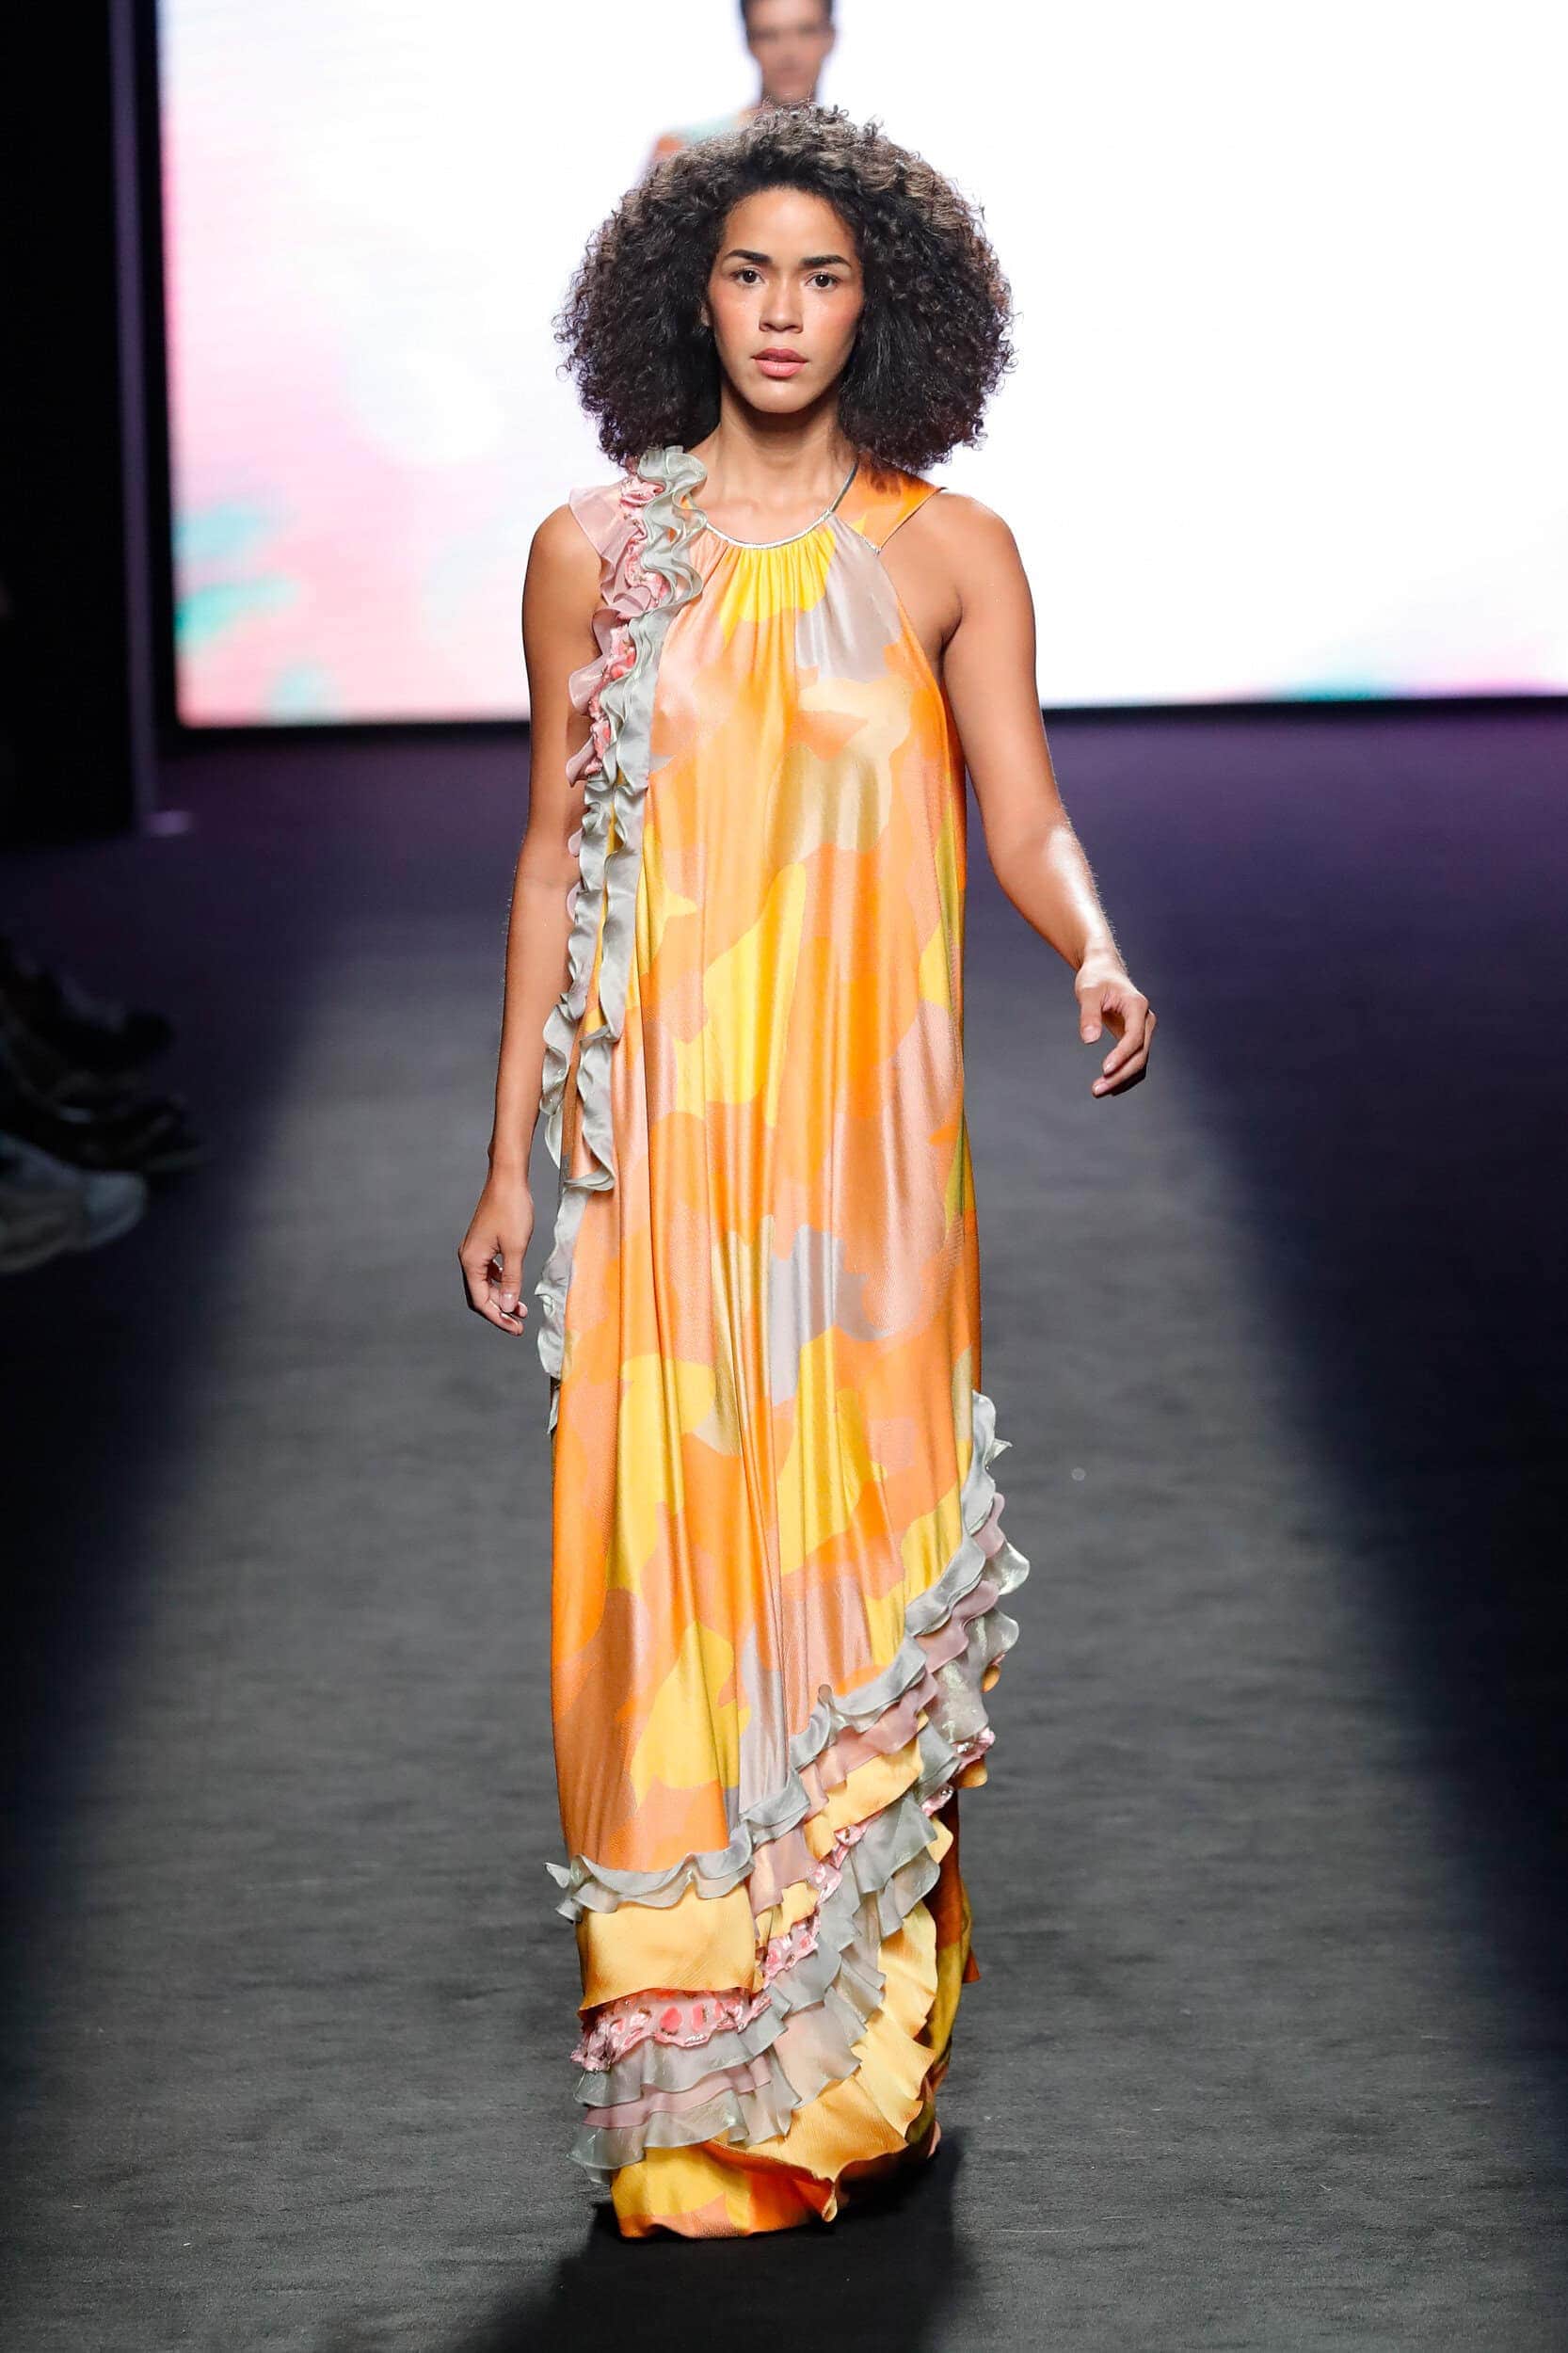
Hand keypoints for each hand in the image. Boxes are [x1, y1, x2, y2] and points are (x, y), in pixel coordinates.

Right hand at [459, 1170, 534, 1333]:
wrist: (508, 1180)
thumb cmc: (512, 1210)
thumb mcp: (516, 1248)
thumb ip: (511, 1280)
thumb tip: (506, 1306)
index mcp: (471, 1261)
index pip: (480, 1300)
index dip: (497, 1318)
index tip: (515, 1329)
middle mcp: (468, 1257)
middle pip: (479, 1295)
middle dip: (498, 1311)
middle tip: (518, 1325)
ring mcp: (474, 1250)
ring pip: (484, 1284)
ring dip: (500, 1298)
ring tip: (519, 1309)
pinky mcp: (483, 1244)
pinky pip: (488, 1271)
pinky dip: (500, 1283)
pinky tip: (512, 1287)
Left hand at [1076, 961, 1155, 1096]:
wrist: (1104, 971)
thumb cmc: (1096, 978)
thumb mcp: (1088, 992)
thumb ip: (1089, 1015)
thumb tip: (1089, 1040)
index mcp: (1137, 1006)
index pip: (1135, 1037)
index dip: (1121, 1055)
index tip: (1105, 1070)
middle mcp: (1145, 1020)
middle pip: (1140, 1055)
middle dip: (1120, 1075)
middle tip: (1096, 1090)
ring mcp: (1143, 1030)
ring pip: (1140, 1062)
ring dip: (1122, 1079)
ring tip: (1098, 1090)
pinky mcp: (1136, 1038)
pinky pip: (1136, 1062)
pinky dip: (1125, 1076)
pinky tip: (1108, 1086)